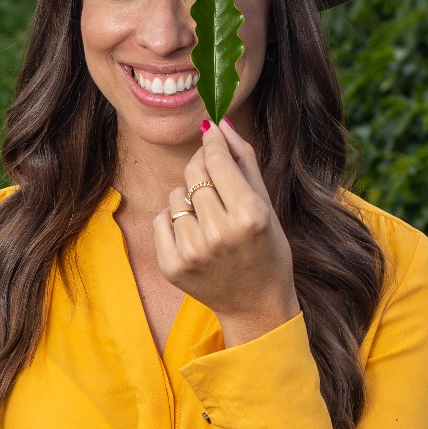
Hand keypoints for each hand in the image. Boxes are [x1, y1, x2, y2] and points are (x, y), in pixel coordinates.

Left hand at [153, 118, 300, 347]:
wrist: (256, 305)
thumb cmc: (266, 247)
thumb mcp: (265, 203)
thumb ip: (243, 159)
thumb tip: (219, 123)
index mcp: (249, 216)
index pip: (217, 160)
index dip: (212, 141)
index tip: (210, 131)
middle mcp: (219, 234)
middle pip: (194, 172)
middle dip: (202, 166)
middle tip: (215, 179)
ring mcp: (193, 252)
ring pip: (176, 194)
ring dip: (190, 198)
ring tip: (210, 218)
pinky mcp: (172, 267)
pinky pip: (161, 219)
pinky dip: (175, 221)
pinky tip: (196, 235)